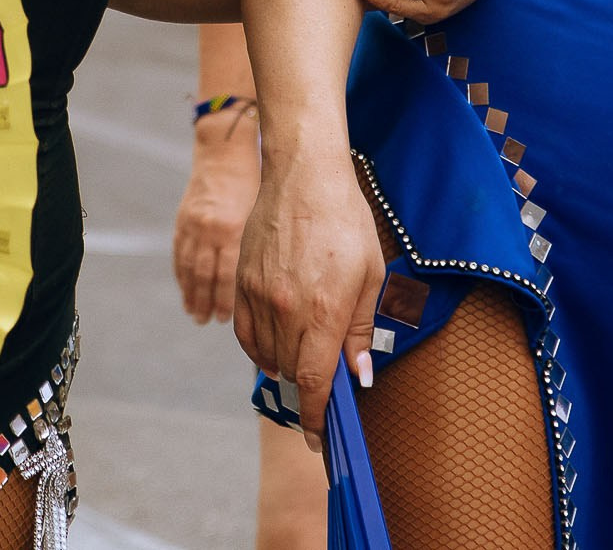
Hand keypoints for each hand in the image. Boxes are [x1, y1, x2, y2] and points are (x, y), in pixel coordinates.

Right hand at [173, 116, 258, 323]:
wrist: (225, 149)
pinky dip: (182, 276)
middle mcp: (212, 228)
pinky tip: (186, 291)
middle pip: (207, 277)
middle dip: (208, 303)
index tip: (228, 319)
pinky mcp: (183, 219)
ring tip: (197, 315)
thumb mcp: (268, 209)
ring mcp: (194, 225)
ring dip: (193, 295)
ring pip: (191, 268)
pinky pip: (180, 254)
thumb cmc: (257, 177)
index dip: (228, 302)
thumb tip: (279, 280)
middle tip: (211, 323)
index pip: (229, 276)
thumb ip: (268, 243)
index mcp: (236, 227)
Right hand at [234, 152, 383, 451]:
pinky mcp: (241, 282)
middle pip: (293, 373)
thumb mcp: (370, 274)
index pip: (316, 382)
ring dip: (287, 366)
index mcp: (325, 310)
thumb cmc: (344, 220)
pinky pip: (244, 332)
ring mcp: (259, 296)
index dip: (318, 417)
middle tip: (324, 392)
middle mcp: (287, 309)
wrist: (302, 175)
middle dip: (310, 390)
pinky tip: (275, 346)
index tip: (321, 437)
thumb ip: (362, 329)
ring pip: (268, 355)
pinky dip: (259, 347)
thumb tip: (358, 375)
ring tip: (305, 357)